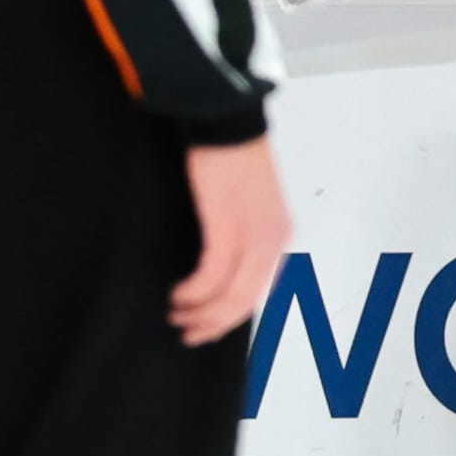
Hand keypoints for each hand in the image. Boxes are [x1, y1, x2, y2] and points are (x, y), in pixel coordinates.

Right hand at [173, 136, 292, 345]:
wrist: (226, 122)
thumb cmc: (230, 159)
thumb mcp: (245, 204)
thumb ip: (239, 237)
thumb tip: (220, 270)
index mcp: (279, 236)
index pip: (258, 290)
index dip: (231, 317)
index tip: (206, 328)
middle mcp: (273, 240)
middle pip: (245, 300)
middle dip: (214, 324)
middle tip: (187, 333)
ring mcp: (252, 235)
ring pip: (229, 294)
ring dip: (199, 311)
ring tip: (176, 314)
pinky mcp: (227, 227)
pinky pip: (211, 275)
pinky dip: (193, 292)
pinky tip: (177, 295)